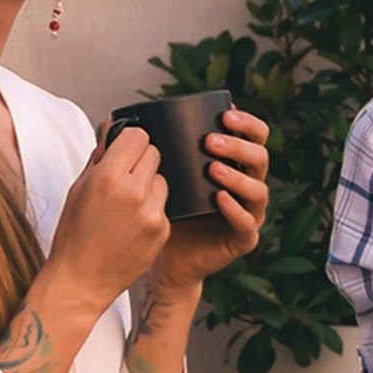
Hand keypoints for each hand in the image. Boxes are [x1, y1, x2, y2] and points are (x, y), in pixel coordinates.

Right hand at [43, 123, 171, 312]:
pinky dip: (153, 210)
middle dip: (140, 161)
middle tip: (125, 178)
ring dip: (149, 186)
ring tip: (128, 206)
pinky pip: (164, 205)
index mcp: (108, 177)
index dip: (130, 142)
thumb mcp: (78, 189)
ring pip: (162, 179)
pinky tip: (134, 225)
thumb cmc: (73, 234)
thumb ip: (99, 155)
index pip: (138, 136)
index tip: (125, 150)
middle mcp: (134, 192)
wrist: (81, 280)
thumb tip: (111, 127)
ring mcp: (152, 212)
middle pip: (154, 153)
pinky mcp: (163, 230)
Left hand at [150, 108, 270, 290]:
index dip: (246, 123)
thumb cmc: (160, 213)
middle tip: (210, 141)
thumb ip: (145, 151)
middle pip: (260, 157)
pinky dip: (235, 209)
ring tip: (213, 169)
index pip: (253, 136)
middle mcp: (245, 186)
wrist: (160, 258)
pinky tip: (218, 198)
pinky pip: (248, 224)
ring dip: (237, 176)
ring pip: (258, 190)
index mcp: (232, 164)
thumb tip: (113, 122)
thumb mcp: (156, 176)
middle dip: (238, 146)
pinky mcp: (243, 239)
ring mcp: (248, 213)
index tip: (225, 114)